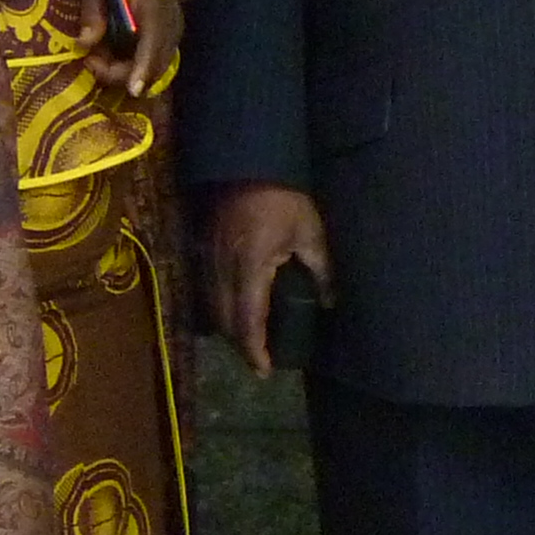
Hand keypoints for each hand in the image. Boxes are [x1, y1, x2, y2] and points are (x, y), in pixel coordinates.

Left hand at [85, 0, 181, 98]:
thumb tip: (85, 44)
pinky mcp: (172, 38)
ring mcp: (175, 30)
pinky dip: (133, 68)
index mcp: (154, 1)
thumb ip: (92, 10)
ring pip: (157, 67)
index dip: (145, 66)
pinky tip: (111, 57)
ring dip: (126, 72)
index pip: (154, 39)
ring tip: (97, 58)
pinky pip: (155, 63)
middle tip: (91, 64)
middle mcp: (172, 18)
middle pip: (156, 61)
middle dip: (124, 74)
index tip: (135, 89)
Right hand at [204, 183, 330, 376]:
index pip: (248, 320)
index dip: (254, 349)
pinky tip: (233, 313)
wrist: (248, 164)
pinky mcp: (203, 250)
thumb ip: (320, 270)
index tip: (264, 371)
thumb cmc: (284, 198)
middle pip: (225, 320)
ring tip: (249, 342)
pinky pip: (207, 290)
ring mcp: (209, 259)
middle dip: (240, 345)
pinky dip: (218, 309)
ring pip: (212, 307)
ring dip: (228, 329)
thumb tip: (331, 302)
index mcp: (251, 267)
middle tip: (260, 361)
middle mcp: (224, 269)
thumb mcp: (310, 233)